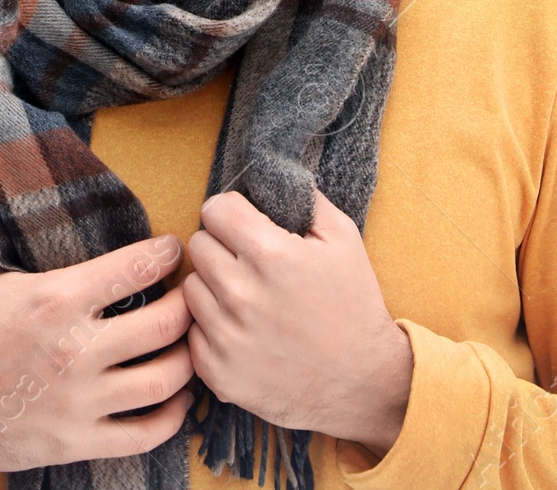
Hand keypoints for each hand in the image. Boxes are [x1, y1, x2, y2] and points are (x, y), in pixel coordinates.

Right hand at [0, 233, 193, 488]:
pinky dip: (172, 415)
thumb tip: (34, 203)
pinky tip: (175, 398)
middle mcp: (76, 350)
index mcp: (56, 298)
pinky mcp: (77, 443)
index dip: (165, 255)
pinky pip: (145, 433)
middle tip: (191, 297)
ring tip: (188, 345)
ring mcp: (80, 401)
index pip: (135, 268)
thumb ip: (16, 238)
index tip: (173, 250)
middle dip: (187, 305)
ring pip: (165, 380)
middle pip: (166, 324)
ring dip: (187, 359)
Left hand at [183, 191, 411, 457]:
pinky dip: (211, 330)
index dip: (231, 213)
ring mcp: (228, 338)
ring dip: (213, 288)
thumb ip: (305, 197)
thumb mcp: (343, 238)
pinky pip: (192, 334)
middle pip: (198, 245)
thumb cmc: (354, 306)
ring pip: (191, 288)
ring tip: (244, 297)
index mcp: (269, 254)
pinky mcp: (220, 374)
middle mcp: (241, 294)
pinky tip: (240, 331)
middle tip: (245, 263)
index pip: (214, 209)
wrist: (365, 383)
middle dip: (220, 247)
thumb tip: (274, 172)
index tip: (243, 225)